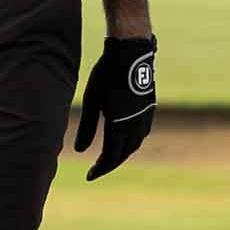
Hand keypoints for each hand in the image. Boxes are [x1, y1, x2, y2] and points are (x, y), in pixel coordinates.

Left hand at [74, 36, 156, 179]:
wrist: (130, 53)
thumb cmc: (106, 74)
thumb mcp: (91, 100)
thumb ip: (86, 127)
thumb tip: (80, 151)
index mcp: (120, 124)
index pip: (111, 156)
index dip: (100, 168)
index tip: (89, 176)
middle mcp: (136, 124)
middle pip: (124, 153)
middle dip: (110, 164)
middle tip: (96, 170)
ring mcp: (146, 116)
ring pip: (135, 144)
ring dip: (122, 154)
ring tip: (108, 158)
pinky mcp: (150, 109)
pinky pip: (142, 133)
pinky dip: (131, 142)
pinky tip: (124, 140)